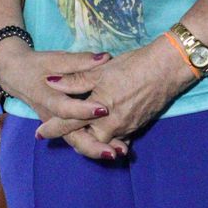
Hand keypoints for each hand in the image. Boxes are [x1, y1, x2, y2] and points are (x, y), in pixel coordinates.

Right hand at [0, 43, 127, 155]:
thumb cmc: (38, 65)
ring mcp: (58, 125)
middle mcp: (52, 117)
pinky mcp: (64, 127)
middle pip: (71, 137)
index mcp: (47, 98)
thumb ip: (79, 62)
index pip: (65, 108)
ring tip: (121, 151)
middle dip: (93, 146)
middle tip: (114, 152)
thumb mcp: (56, 60)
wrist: (17, 76)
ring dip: (98, 148)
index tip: (103, 109)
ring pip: (78, 141)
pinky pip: (80, 137)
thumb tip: (104, 58)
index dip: (83, 110)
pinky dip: (98, 142)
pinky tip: (119, 145)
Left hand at [37, 38, 190, 157]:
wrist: (168, 69)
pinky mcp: (137, 126)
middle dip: (74, 140)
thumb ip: (76, 80)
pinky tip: (106, 132)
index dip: (52, 129)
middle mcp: (111, 125)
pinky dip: (110, 138)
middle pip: (86, 140)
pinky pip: (119, 139)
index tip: (39, 134)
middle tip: (62, 136)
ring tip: (83, 135)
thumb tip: (51, 82)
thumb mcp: (101, 70)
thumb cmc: (134, 66)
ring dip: (92, 140)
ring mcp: (126, 128)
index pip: (68, 124)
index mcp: (98, 110)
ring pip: (103, 141)